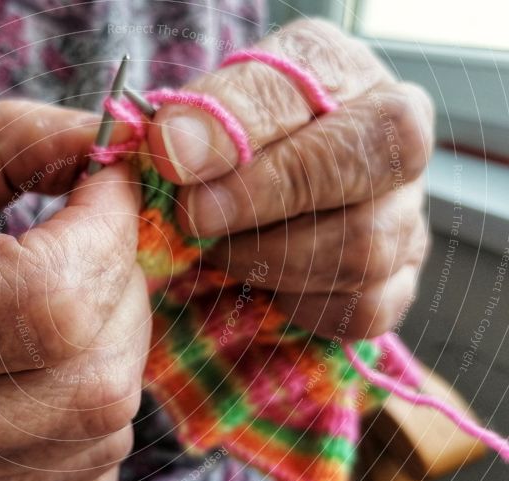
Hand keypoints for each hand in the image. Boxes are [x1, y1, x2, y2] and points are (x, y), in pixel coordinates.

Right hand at [0, 100, 150, 480]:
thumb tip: (112, 142)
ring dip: (121, 342)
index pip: (46, 298)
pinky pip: (94, 475)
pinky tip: (58, 363)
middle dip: (121, 284)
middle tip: (89, 234)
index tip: (104, 180)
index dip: (106, 229)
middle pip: (92, 375)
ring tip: (73, 292)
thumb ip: (1, 145)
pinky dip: (102, 410)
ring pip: (106, 426)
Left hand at [147, 18, 433, 337]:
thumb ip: (196, 121)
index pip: (309, 88)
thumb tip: (174, 145)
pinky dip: (304, 305)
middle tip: (197, 218)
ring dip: (273, 259)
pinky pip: (365, 306)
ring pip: (362, 247)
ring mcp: (406, 210)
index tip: (176, 157)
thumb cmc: (229, 150)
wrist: (249, 200)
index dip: (238, 126)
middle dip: (263, 198)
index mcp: (340, 72)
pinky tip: (270, 287)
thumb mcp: (208, 114)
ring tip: (225, 252)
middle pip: (358, 163)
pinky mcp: (400, 278)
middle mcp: (391, 133)